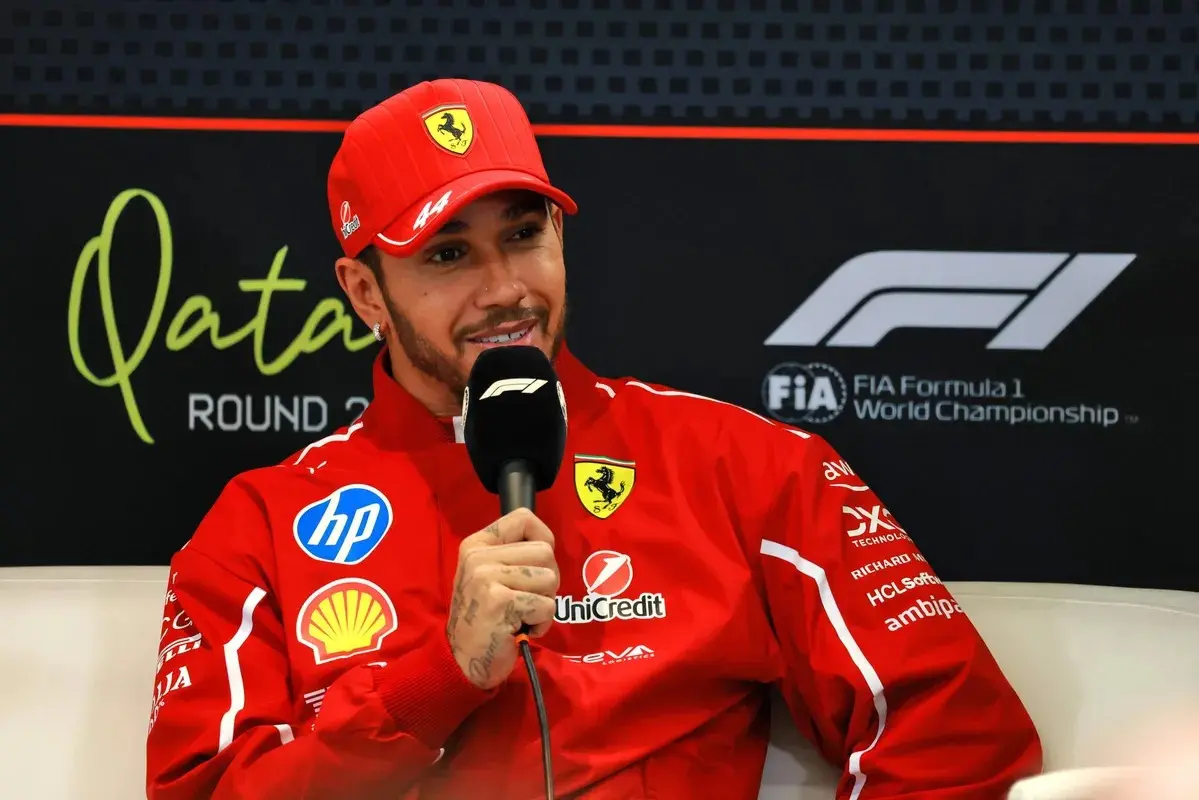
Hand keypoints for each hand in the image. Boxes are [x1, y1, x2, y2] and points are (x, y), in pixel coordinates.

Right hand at [446, 508, 559, 689]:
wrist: (461, 661)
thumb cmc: (485, 618)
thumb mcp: (489, 576)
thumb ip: (513, 556)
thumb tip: (548, 545)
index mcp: (477, 544)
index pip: (523, 517)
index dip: (543, 538)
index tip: (538, 563)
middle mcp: (479, 557)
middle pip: (545, 551)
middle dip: (548, 581)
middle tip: (529, 600)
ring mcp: (487, 578)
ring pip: (550, 579)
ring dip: (545, 604)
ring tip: (522, 616)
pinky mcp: (500, 602)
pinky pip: (546, 606)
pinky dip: (541, 624)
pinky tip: (520, 630)